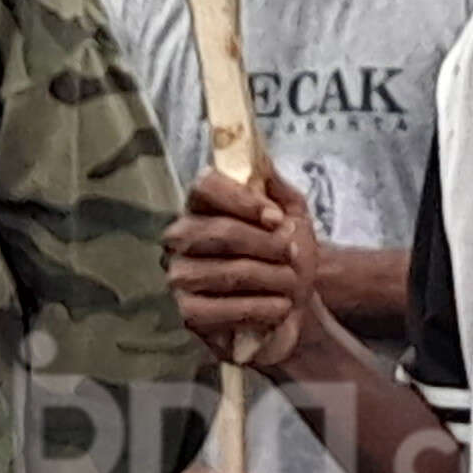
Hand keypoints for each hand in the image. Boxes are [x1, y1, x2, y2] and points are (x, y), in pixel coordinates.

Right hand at [165, 163, 323, 375]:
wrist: (294, 301)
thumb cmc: (286, 250)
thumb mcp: (292, 212)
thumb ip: (276, 185)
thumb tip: (260, 158)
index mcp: (201, 205)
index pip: (205, 187)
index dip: (242, 200)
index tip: (276, 218)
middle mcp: (179, 237)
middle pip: (220, 232)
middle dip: (265, 245)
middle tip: (292, 254)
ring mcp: (179, 277)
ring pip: (226, 272)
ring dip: (268, 278)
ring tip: (291, 284)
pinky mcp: (187, 314)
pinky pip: (219, 310)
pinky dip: (256, 309)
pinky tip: (278, 308)